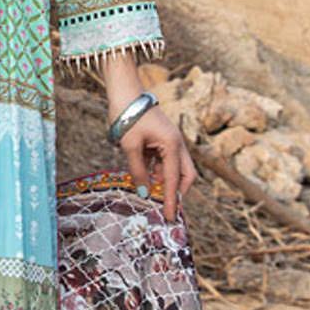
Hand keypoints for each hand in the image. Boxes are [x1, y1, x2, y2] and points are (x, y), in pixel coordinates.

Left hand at [118, 104, 196, 222]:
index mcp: (172, 145)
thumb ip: (138, 171)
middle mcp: (176, 144)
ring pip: (174, 168)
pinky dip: (157, 171)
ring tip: (150, 194)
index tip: (170, 217)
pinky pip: (164, 160)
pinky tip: (145, 177)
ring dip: (165, 181)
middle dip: (177, 191)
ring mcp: (170, 140)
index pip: (174, 180)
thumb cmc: (127, 117)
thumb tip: (143, 193)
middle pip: (185, 174)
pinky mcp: (162, 139)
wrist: (125, 92)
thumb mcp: (130, 147)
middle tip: (166, 207)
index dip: (172, 200)